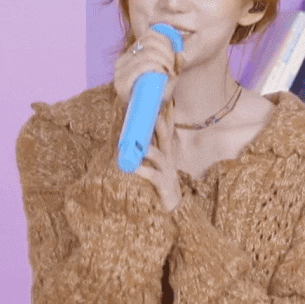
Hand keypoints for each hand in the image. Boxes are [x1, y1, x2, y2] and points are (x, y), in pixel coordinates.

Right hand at [114, 28, 183, 107]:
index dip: (165, 41)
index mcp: (129, 55)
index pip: (148, 36)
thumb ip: (173, 62)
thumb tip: (181, 53)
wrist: (146, 117)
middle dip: (166, 52)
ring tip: (170, 71)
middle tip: (173, 66)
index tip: (174, 54)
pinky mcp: (121, 83)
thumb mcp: (166, 75)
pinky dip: (156, 67)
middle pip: (148, 43)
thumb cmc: (156, 95)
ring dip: (164, 60)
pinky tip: (163, 73)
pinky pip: (141, 66)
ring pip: (147, 53)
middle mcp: (121, 62)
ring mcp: (119, 72)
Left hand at [134, 96, 181, 213]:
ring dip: (149, 149)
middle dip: (161, 124)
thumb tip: (133, 130)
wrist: (171, 205)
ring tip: (139, 145)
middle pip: (166, 137)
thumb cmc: (160, 179)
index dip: (168, 113)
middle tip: (154, 114)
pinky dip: (142, 170)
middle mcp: (168, 157)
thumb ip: (148, 145)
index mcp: (166, 149)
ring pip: (159, 156)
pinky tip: (132, 168)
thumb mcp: (157, 160)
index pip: (168, 128)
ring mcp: (166, 170)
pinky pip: (151, 176)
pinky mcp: (162, 184)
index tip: (167, 98)